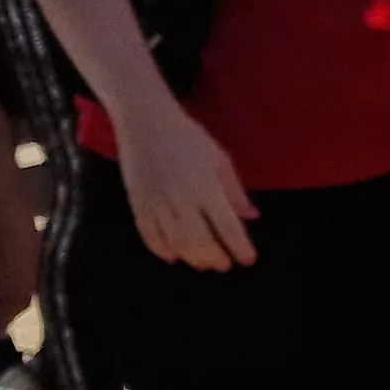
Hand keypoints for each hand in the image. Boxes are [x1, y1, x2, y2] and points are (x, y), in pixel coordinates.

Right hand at [116, 100, 259, 269]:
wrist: (147, 123)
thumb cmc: (190, 139)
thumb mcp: (220, 159)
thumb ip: (235, 191)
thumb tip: (252, 217)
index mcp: (207, 187)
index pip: (228, 226)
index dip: (240, 247)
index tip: (249, 260)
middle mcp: (182, 199)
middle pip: (200, 240)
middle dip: (215, 257)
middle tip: (224, 265)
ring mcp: (157, 203)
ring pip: (175, 242)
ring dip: (191, 257)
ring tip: (203, 264)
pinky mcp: (138, 204)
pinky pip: (149, 235)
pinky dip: (161, 250)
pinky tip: (173, 256)